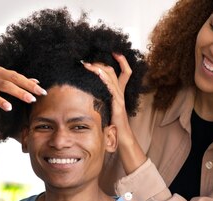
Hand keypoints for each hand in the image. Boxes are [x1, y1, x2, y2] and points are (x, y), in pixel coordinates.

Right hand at [0, 66, 47, 114]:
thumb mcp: (7, 76)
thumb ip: (21, 80)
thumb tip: (37, 82)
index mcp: (1, 73)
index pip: (17, 78)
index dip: (30, 85)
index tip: (42, 92)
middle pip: (6, 85)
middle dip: (19, 93)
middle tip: (31, 100)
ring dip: (0, 101)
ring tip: (9, 108)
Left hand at [82, 54, 146, 173]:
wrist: (122, 137)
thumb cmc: (114, 125)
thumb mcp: (108, 109)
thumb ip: (102, 101)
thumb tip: (89, 94)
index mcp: (119, 92)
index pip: (124, 72)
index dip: (122, 61)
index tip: (114, 52)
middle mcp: (120, 93)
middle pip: (115, 71)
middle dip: (102, 62)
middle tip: (89, 60)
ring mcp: (120, 98)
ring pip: (112, 77)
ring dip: (99, 69)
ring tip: (87, 65)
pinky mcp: (117, 104)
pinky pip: (112, 89)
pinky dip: (104, 81)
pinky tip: (96, 76)